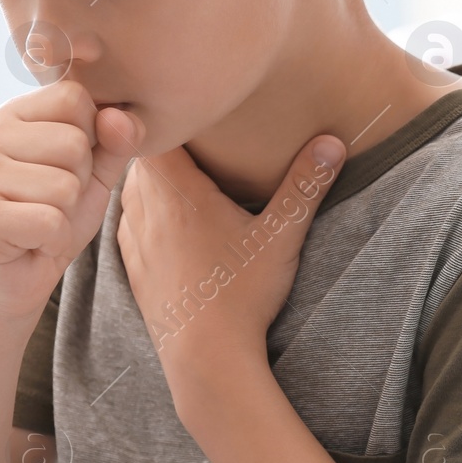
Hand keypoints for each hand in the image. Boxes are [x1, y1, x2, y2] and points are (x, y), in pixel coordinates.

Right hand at [0, 80, 143, 320]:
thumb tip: (121, 116)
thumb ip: (116, 141)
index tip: (66, 167)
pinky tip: (32, 242)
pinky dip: (55, 239)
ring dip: (66, 214)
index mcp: (12, 116)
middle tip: (52, 203)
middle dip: (79, 182)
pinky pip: (51, 221)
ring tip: (41, 221)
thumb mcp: (96, 172)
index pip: (74, 98)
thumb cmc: (56, 215)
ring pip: (65, 185)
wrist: (20, 276)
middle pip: (74, 142)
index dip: (90, 138)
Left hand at [116, 135, 345, 390]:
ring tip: (180, 170)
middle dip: (160, 142)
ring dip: (150, 178)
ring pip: (130, 189)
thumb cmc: (242, 294)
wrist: (206, 357)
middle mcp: (146, 210)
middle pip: (139, 157)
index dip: (164, 114)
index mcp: (178, 193)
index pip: (151, 132)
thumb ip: (304, 186)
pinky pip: (128, 222)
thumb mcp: (281, 236)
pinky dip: (143, 210)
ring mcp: (134, 240)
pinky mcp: (134, 267)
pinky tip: (166, 217)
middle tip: (189, 130)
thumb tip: (332, 141)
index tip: (186, 104)